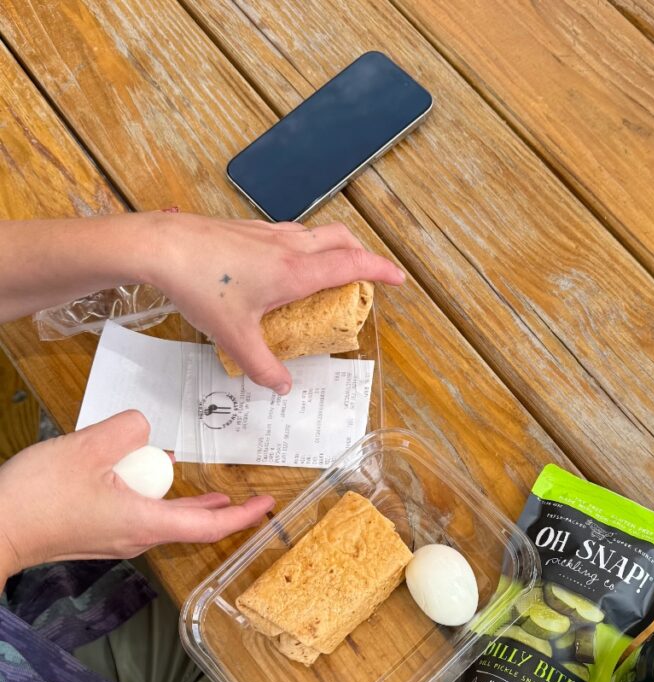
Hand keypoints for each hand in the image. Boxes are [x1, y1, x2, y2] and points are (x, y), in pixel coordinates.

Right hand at [0, 411, 272, 582]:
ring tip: (196, 480)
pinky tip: (140, 475)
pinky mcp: (98, 537)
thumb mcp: (88, 446)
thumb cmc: (37, 497)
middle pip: (189, 522)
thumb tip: (143, 429)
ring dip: (178, 497)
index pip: (209, 525)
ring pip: (162, 517)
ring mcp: (117, 541)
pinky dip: (148, 495)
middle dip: (216, 507)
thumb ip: (128, 430)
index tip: (266, 505)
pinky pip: (137, 515)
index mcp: (144, 522)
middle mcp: (137, 538)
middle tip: (242, 493)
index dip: (243, 516)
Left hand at [151, 214, 403, 392]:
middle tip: (368, 275)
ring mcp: (268, 234)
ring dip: (334, 247)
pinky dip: (305, 246)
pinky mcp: (248, 230)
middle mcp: (289, 247)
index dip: (380, 271)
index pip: (351, 265)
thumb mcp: (235, 337)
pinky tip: (287, 266)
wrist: (161, 247)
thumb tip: (283, 387)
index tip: (398, 279)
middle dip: (362, 254)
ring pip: (316, 233)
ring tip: (332, 271)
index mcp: (295, 271)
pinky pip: (290, 234)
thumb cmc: (200, 287)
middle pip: (341, 239)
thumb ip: (263, 366)